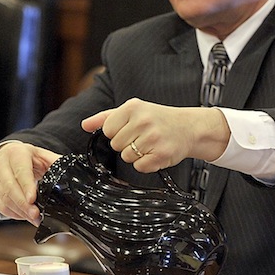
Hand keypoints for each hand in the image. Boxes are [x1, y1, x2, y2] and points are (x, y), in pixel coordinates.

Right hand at [0, 141, 60, 225]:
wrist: (9, 155)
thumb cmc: (28, 157)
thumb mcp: (43, 155)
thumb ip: (56, 163)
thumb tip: (71, 174)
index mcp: (16, 153)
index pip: (20, 171)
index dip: (26, 186)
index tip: (33, 199)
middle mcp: (1, 165)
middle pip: (10, 187)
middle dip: (23, 203)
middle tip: (35, 214)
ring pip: (4, 198)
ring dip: (19, 211)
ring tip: (34, 218)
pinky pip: (0, 205)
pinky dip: (13, 213)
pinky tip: (24, 216)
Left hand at [81, 98, 230, 171]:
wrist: (190, 127)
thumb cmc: (160, 119)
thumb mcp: (134, 111)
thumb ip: (107, 117)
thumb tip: (84, 125)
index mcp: (133, 107)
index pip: (108, 130)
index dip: (118, 133)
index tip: (132, 129)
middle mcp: (143, 121)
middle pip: (116, 145)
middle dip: (127, 144)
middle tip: (144, 138)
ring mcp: (153, 138)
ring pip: (126, 157)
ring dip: (137, 155)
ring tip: (151, 145)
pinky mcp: (161, 154)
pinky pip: (140, 167)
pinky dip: (147, 164)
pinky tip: (156, 153)